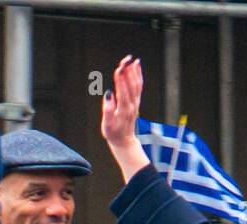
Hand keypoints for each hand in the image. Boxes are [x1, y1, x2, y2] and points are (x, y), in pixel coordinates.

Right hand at [101, 56, 150, 181]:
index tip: (119, 68)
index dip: (121, 80)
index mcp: (124, 110)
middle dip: (128, 72)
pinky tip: (136, 66)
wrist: (124, 140)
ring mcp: (136, 102)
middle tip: (124, 60)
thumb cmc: (113, 134)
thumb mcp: (107, 126)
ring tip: (131, 60)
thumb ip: (108, 110)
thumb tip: (108, 94)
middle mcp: (132, 104)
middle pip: (131, 85)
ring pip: (137, 84)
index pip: (123, 91)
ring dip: (134, 71)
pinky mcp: (136, 101)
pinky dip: (138, 75)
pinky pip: (139, 86)